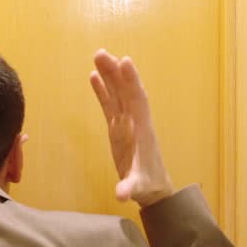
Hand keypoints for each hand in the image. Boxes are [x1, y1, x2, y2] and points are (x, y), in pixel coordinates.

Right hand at [89, 51, 174, 206]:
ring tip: (97, 55)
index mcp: (142, 129)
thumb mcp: (138, 188)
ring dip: (108, 75)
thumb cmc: (148, 185)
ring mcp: (126, 123)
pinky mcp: (117, 128)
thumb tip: (121, 195)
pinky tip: (93, 76)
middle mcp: (135, 121)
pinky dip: (102, 90)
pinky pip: (109, 104)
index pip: (137, 100)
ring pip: (117, 93)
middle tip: (101, 52)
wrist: (153, 188)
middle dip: (115, 72)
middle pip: (125, 91)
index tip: (125, 62)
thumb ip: (130, 188)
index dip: (132, 82)